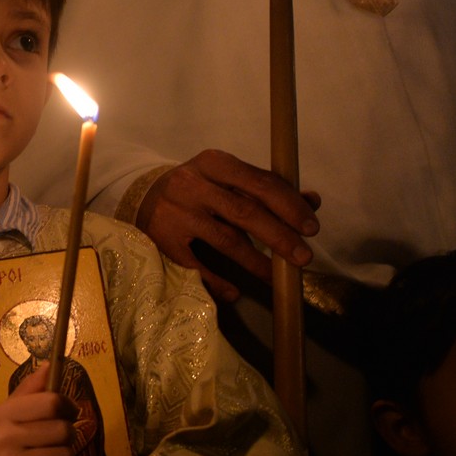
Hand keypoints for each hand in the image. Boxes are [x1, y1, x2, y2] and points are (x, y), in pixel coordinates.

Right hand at [0, 363, 77, 455]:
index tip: (69, 413)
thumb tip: (50, 365)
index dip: (69, 407)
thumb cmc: (1, 439)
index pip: (52, 403)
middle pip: (63, 431)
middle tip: (57, 441)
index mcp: (6, 412)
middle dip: (68, 437)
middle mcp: (6, 436)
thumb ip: (31, 389)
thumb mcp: (9, 411)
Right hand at [134, 149, 321, 301]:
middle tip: (303, 257)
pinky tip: (234, 292)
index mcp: (215, 163)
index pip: (261, 183)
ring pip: (225, 240)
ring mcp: (175, 212)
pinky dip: (217, 281)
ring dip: (255, 262)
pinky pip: (194, 265)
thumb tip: (313, 201)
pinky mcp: (162, 238)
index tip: (312, 228)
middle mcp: (193, 184)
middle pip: (245, 212)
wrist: (143, 196)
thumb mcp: (229, 180)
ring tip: (277, 277)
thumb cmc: (199, 188)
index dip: (290, 206)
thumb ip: (267, 190)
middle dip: (279, 236)